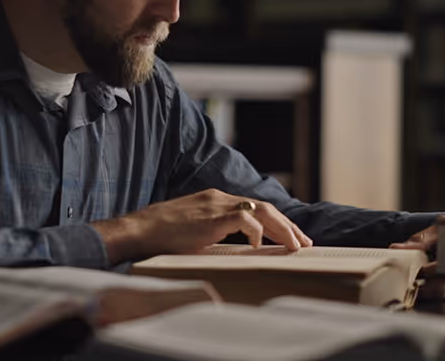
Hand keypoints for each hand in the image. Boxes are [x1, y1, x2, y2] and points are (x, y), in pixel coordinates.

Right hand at [92, 188, 312, 264]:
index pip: (254, 206)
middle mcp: (219, 198)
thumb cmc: (162, 235)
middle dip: (287, 225)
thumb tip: (234, 247)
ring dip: (281, 229)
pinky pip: (243, 220)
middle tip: (303, 242)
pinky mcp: (212, 217)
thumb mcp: (194, 230)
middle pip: (263, 207)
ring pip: (260, 211)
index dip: (275, 221)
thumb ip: (213, 232)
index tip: (290, 236)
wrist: (141, 230)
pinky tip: (260, 246)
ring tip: (294, 245)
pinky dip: (257, 232)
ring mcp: (216, 205)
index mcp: (215, 200)